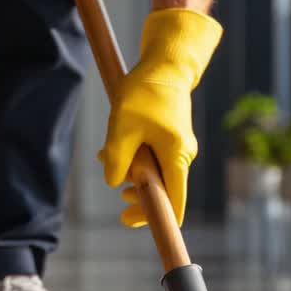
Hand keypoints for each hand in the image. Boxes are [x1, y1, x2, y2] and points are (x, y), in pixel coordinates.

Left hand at [98, 8, 221, 226]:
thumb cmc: (145, 91)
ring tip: (107, 165)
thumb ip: (117, 157)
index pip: (174, 200)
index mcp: (176, 155)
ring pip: (155, 174)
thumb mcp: (123, 125)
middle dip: (139, 197)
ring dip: (131, 176)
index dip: (158, 218)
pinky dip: (135, 161)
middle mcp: (182, 155)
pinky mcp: (170, 140)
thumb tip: (113, 182)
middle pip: (164, 191)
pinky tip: (113, 153)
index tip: (139, 225)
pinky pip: (153, 160)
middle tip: (120, 202)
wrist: (165, 64)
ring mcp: (177, 148)